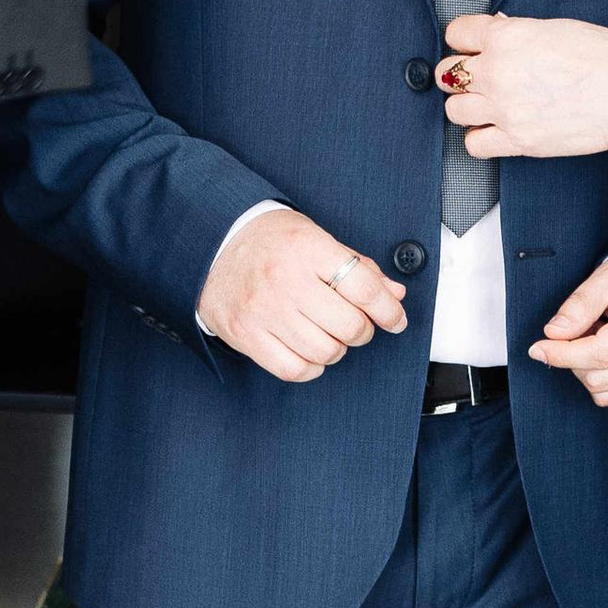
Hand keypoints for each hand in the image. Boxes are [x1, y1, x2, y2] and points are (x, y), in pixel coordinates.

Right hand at [199, 206, 406, 383]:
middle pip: (349, 325)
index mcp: (307, 248)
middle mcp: (285, 279)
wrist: (212, 244)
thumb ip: (357, 267)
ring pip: (326, 351)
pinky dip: (311, 367)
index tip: (395, 319)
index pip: (364, 289)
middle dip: (362, 330)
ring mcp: (263, 310)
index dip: (389, 310)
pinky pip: (294, 369)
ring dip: (337, 349)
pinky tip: (309, 351)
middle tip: (356, 324)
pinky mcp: (245, 334)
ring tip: (328, 334)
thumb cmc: (269, 241)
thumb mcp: (316, 237)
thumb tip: (394, 294)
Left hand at [439, 12, 607, 157]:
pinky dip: (480, 138)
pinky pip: (474, 145)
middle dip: (459, 74)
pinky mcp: (519, 140)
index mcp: (507, 37)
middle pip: (448, 74)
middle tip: (475, 76)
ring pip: (454, 110)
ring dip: (467, 106)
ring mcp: (505, 109)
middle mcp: (498, 72)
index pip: (457, 33)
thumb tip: (501, 33)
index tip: (468, 45)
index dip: (462, 39)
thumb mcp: (557, 28)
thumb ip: (519, 33)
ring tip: (486, 104)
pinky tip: (494, 130)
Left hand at [531, 253, 607, 406]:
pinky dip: (605, 382)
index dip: (562, 355)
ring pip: (605, 394)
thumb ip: (581, 303)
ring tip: (599, 341)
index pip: (599, 354)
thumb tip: (553, 333)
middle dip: (574, 359)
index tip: (539, 348)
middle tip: (580, 331)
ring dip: (588, 372)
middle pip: (598, 378)